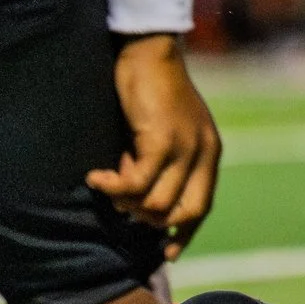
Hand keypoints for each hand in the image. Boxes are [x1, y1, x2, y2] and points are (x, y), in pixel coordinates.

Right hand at [86, 35, 221, 258]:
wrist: (148, 51)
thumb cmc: (150, 89)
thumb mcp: (164, 129)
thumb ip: (161, 161)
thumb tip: (139, 198)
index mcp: (209, 151)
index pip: (202, 205)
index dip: (184, 232)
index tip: (166, 252)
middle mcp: (203, 152)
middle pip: (183, 212)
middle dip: (150, 220)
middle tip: (122, 206)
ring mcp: (185, 147)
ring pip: (157, 204)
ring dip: (127, 201)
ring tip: (109, 181)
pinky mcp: (162, 140)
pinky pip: (136, 183)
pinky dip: (113, 186)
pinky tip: (95, 176)